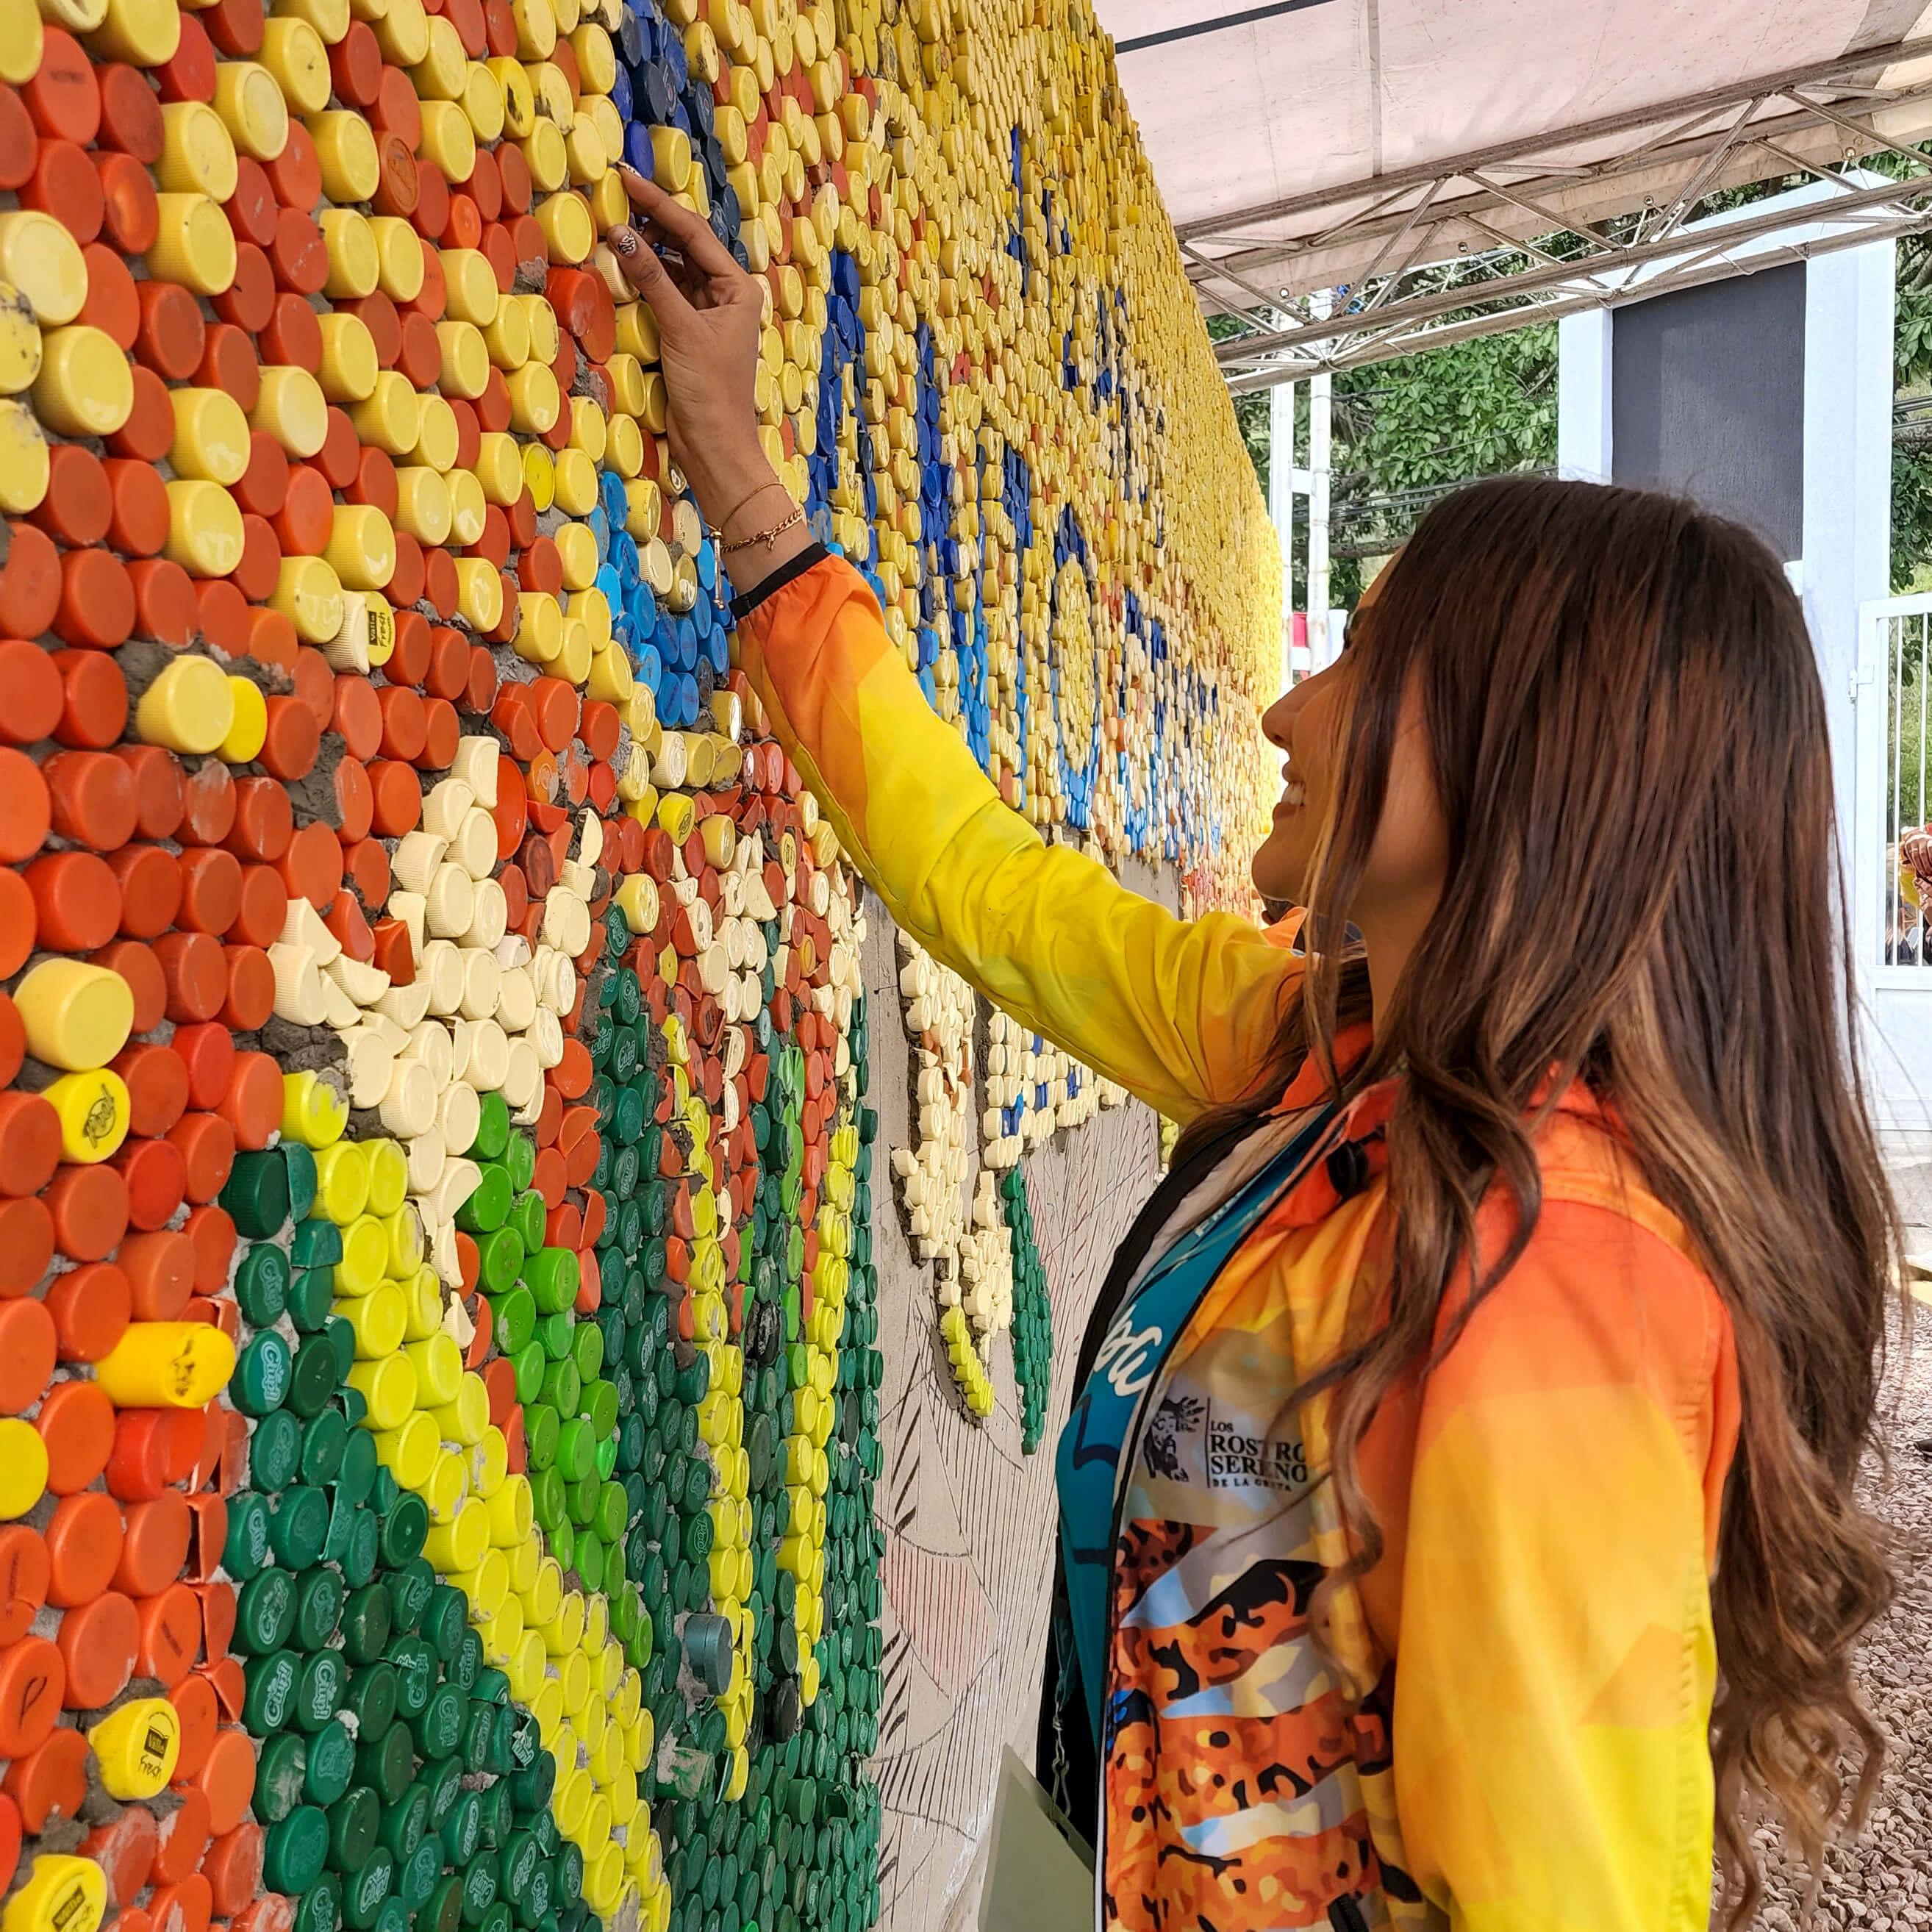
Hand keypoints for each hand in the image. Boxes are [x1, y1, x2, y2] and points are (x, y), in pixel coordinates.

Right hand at [606, 169, 795, 548]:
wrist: (714, 449)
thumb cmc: (709, 392)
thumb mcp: (681, 329)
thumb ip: (653, 280)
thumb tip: (622, 234)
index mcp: (738, 287)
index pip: (694, 232)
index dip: (658, 203)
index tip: (626, 177)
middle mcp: (726, 295)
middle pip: (685, 244)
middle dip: (651, 221)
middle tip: (613, 195)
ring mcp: (707, 314)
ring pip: (673, 268)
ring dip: (645, 249)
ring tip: (612, 224)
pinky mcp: (689, 334)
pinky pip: (665, 294)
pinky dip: (645, 280)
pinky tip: (622, 266)